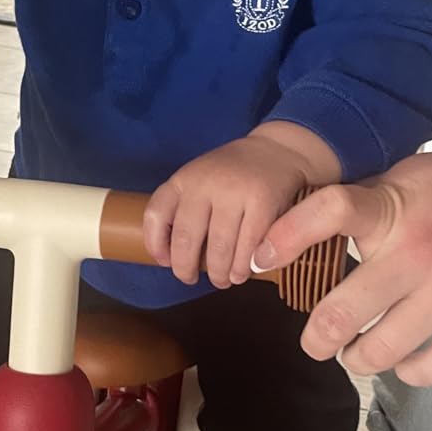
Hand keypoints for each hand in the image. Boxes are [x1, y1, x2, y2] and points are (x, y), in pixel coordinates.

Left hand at [144, 124, 338, 287]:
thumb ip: (183, 209)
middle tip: (191, 279)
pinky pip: (248, 246)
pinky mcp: (262, 202)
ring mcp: (234, 191)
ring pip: (219, 248)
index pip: (156, 214)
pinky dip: (243, 267)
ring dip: (219, 274)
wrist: (277, 150)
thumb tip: (169, 258)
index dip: (155, 244)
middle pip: (186, 239)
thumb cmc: (233, 176)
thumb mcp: (200, 180)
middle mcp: (205, 182)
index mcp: (184, 179)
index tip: (164, 262)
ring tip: (222, 280)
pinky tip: (242, 272)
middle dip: (185, 268)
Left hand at [255, 129, 431, 384]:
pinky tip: (408, 361)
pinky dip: (410, 372)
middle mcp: (419, 250)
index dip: (285, 238)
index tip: (259, 261)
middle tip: (317, 341)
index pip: (328, 212)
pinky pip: (430, 370)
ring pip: (378, 353)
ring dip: (361, 359)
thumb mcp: (415, 175)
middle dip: (318, 338)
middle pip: (340, 312)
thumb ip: (369, 202)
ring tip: (361, 353)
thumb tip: (311, 226)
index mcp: (396, 207)